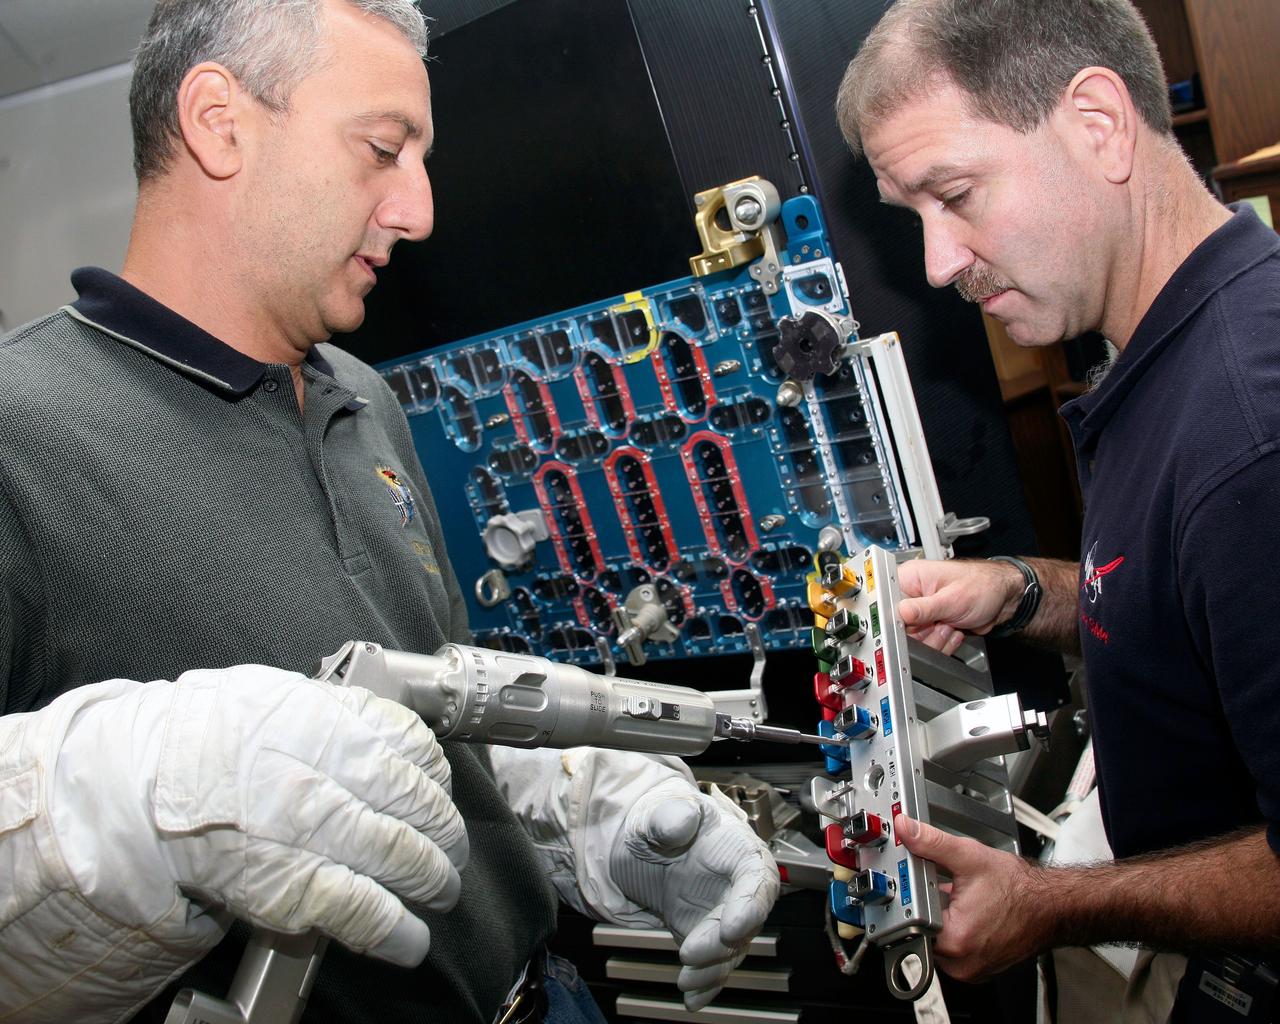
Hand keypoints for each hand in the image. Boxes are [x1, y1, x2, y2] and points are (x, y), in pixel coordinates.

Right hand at [52, 668, 466, 959]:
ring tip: (441, 889)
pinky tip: (411, 939)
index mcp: (331, 722)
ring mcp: (312, 828)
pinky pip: (362, 909)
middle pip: (418, 806)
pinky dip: (396, 928)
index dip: (437, 777)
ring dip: (433, 879)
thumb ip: (339, 715)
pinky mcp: (290, 882)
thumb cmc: (204, 736)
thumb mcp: (280, 697)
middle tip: (451, 851)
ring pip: (402, 856)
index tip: (440, 791)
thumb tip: (389, 735)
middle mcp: (330, 771)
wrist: (135, 781)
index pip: (414, 747)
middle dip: (446, 834)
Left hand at [610, 779, 779, 1009]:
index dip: (750, 905)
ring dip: (711, 969)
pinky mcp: (706, 935)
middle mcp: (739, 886)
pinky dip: (705, 983)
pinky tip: (692, 999)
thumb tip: (679, 820)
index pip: (757, 878)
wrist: (645, 843)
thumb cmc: (662, 820)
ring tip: (687, 981)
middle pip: (745, 921)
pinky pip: (713, 963)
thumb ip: (671, 816)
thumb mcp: (661, 812)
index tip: (732, 926)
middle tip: (692, 953)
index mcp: (740, 850)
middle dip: (721, 943)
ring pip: (729, 950)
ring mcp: (723, 914)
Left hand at [895, 813, 1048, 980]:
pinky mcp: (976, 968)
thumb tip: (906, 830)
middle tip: (950, 890)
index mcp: (954, 940)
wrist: (1052, 906)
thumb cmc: (1020, 889)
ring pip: (937, 937)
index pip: (910, 916)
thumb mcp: (969, 857)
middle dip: (930, 905)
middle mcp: (960, 963)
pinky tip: (969, 911)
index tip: (924, 882)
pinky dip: (955, 928)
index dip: (915, 893)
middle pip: (922, 928)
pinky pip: (952, 946)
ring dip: (942, 916)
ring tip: (963, 900)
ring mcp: (969, 969)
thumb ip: (931, 842)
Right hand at [897, 558, 1022, 654]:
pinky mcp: (929, 626)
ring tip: (950, 625)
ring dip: (935, 639)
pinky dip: (942, 644)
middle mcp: (912, 594)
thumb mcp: (952, 598)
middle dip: (923, 632)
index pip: (887, 600)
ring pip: (914, 640)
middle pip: (899, 626)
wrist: (1003, 600)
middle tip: (941, 624)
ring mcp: (920, 612)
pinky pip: (926, 645)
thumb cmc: (983, 586)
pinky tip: (953, 630)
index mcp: (910, 577)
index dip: (894, 617)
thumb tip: (899, 612)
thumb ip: (923, 608)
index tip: (906, 626)